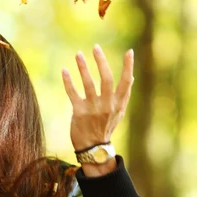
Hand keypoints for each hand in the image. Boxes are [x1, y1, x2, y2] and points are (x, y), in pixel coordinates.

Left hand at [62, 45, 133, 171]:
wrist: (94, 148)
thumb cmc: (106, 126)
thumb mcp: (119, 112)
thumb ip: (124, 95)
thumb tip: (131, 77)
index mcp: (118, 103)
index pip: (126, 82)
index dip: (128, 67)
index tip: (129, 52)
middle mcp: (107, 105)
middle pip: (106, 79)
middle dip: (101, 61)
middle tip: (95, 47)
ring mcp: (93, 109)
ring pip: (88, 84)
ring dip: (83, 67)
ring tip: (78, 54)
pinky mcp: (79, 112)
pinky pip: (73, 93)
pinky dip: (68, 81)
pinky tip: (64, 70)